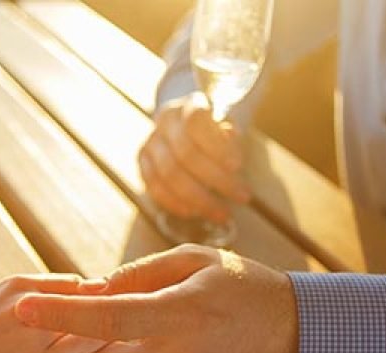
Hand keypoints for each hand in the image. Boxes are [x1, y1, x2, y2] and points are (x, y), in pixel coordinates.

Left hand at [14, 245, 297, 352]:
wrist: (297, 335)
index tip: (22, 308)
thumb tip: (93, 288)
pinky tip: (128, 344)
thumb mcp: (196, 260)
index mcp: (184, 314)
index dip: (60, 315)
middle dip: (69, 346)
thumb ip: (140, 273)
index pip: (107, 319)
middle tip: (65, 320)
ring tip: (98, 328)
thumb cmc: (246, 285)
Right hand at [140, 92, 249, 222]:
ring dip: (199, 199)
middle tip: (242, 197)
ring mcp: (150, 142)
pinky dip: (177, 204)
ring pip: (169, 176)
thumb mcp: (232, 124)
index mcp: (190, 104)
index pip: (197, 122)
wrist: (187, 124)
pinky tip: (196, 212)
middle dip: (217, 180)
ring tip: (223, 214)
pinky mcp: (142, 164)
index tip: (238, 166)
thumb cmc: (218, 128)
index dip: (216, 145)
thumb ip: (232, 135)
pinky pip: (155, 189)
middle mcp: (165, 121)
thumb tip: (230, 144)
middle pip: (185, 154)